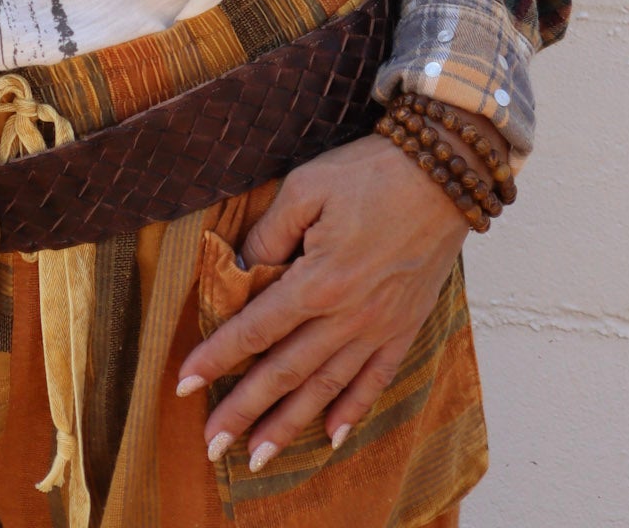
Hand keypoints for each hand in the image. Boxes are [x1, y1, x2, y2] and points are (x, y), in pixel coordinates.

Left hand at [178, 134, 469, 469]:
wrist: (445, 175)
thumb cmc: (371, 172)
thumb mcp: (306, 187)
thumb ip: (270, 233)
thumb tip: (240, 268)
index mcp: (317, 280)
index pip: (255, 329)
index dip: (216, 356)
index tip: (183, 383)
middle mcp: (347, 316)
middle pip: (284, 372)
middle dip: (243, 410)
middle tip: (210, 445)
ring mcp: (379, 327)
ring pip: (326, 388)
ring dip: (289, 424)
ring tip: (258, 456)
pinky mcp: (405, 326)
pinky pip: (376, 380)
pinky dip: (353, 411)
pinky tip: (331, 434)